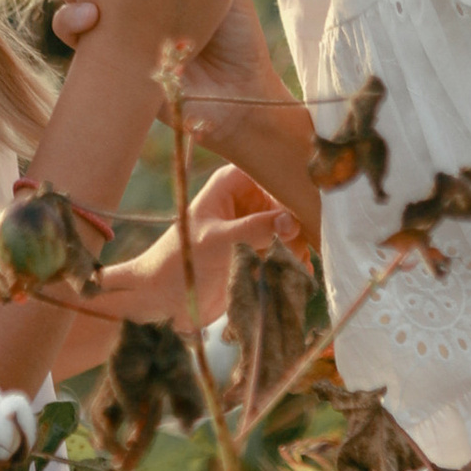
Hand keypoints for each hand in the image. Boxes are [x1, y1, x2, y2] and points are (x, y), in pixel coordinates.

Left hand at [102, 165, 300, 334]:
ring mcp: (253, 223)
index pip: (271, 174)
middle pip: (286, 201)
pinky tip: (301, 270)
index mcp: (231, 183)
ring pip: (289, 226)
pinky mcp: (258, 248)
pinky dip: (294, 258)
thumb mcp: (217, 240)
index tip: (305, 211)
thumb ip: (254, 228)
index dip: (290, 189)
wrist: (165, 296)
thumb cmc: (181, 259)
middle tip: (302, 245)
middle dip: (298, 222)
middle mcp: (245, 198)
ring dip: (299, 243)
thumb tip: (291, 222)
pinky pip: (285, 247)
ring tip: (301, 262)